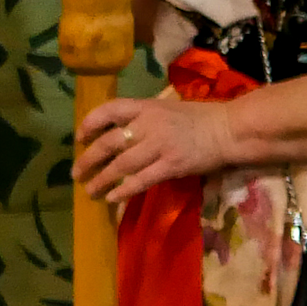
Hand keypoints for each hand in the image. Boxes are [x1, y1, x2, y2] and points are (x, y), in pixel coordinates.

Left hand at [72, 92, 238, 206]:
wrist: (231, 130)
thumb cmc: (201, 118)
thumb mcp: (167, 108)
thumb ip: (143, 118)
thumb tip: (118, 133)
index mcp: (146, 107)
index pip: (109, 111)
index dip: (90, 124)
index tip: (80, 138)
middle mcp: (149, 125)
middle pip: (109, 142)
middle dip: (88, 159)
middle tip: (76, 173)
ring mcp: (160, 146)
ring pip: (121, 165)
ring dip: (101, 180)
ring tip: (89, 191)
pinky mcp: (172, 166)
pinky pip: (141, 180)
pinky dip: (124, 190)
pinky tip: (112, 198)